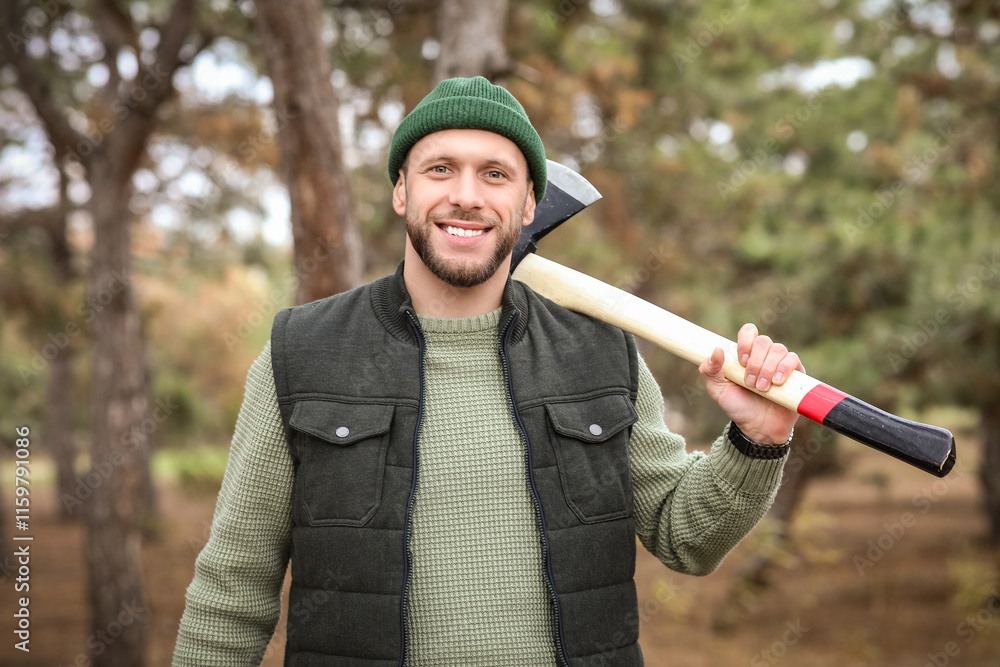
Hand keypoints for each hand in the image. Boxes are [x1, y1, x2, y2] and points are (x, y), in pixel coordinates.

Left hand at [698, 323, 803, 444]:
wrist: (758, 427)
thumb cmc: (738, 406)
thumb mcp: (718, 389)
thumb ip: (710, 370)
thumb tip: (717, 350)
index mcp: (745, 354)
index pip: (749, 332)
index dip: (745, 342)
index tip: (741, 361)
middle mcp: (764, 355)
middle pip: (763, 341)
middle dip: (755, 362)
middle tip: (750, 383)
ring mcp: (780, 363)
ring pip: (778, 349)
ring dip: (767, 368)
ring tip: (761, 388)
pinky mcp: (796, 374)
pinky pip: (793, 360)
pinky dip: (784, 368)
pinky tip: (776, 382)